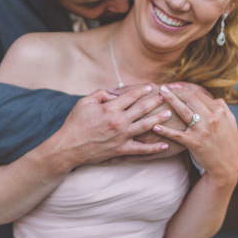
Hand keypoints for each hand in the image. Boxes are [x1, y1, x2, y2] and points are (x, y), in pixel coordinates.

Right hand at [51, 84, 173, 168]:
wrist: (69, 147)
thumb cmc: (75, 123)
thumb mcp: (84, 102)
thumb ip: (100, 94)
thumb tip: (114, 93)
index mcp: (110, 108)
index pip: (131, 96)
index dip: (142, 90)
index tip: (150, 87)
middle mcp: (118, 121)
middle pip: (142, 108)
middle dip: (155, 101)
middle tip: (166, 95)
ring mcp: (121, 136)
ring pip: (146, 126)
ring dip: (159, 119)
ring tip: (168, 113)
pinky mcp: (121, 149)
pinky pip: (141, 149)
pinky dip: (153, 148)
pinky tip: (164, 145)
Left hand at [153, 83, 237, 184]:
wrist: (226, 165)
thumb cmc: (228, 143)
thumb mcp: (231, 123)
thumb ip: (224, 109)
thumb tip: (215, 98)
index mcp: (219, 111)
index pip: (199, 95)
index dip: (185, 89)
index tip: (175, 86)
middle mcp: (211, 118)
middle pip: (190, 99)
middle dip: (176, 91)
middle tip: (164, 87)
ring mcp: (202, 131)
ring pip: (183, 111)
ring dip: (170, 100)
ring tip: (160, 93)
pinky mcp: (194, 143)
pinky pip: (177, 135)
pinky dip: (165, 130)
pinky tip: (155, 126)